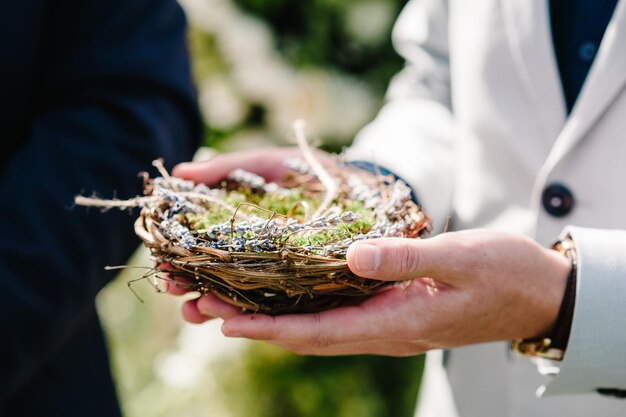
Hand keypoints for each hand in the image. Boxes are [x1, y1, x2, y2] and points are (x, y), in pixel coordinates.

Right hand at [168, 147, 334, 322]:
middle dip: (194, 289)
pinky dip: (259, 318)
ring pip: (246, 303)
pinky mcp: (312, 293)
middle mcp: (260, 265)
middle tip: (173, 288)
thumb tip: (179, 172)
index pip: (206, 257)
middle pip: (221, 284)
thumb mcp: (270, 165)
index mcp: (244, 238)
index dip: (183, 264)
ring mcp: (285, 281)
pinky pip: (284, 312)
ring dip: (217, 307)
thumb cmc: (309, 174)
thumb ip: (229, 168)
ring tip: (197, 309)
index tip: (163, 267)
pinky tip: (235, 320)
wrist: (360, 185)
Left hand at [185, 230, 569, 355]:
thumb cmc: (506, 273)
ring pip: (319, 328)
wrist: (540, 293)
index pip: (318, 332)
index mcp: (397, 322)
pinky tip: (285, 294)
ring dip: (273, 319)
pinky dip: (303, 309)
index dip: (268, 329)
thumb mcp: (460, 257)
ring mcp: (389, 324)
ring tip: (230, 302)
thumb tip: (350, 256)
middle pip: (308, 335)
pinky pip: (337, 316)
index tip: (223, 321)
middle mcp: (385, 330)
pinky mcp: (394, 312)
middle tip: (207, 308)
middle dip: (256, 325)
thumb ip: (406, 258)